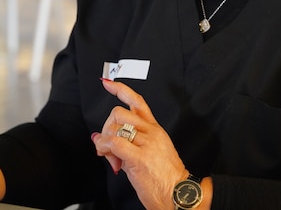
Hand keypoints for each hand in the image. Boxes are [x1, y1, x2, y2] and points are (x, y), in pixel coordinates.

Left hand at [92, 79, 187, 209]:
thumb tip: (102, 140)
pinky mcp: (140, 158)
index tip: (108, 84)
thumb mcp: (149, 154)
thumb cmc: (165, 179)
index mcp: (155, 130)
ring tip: (109, 156)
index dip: (120, 90)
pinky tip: (107, 155)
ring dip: (105, 140)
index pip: (138, 102)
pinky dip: (105, 147)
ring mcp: (147, 144)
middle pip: (120, 113)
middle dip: (107, 127)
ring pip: (115, 126)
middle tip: (108, 145)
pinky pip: (115, 143)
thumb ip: (126, 144)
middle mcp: (152, 133)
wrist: (178, 195)